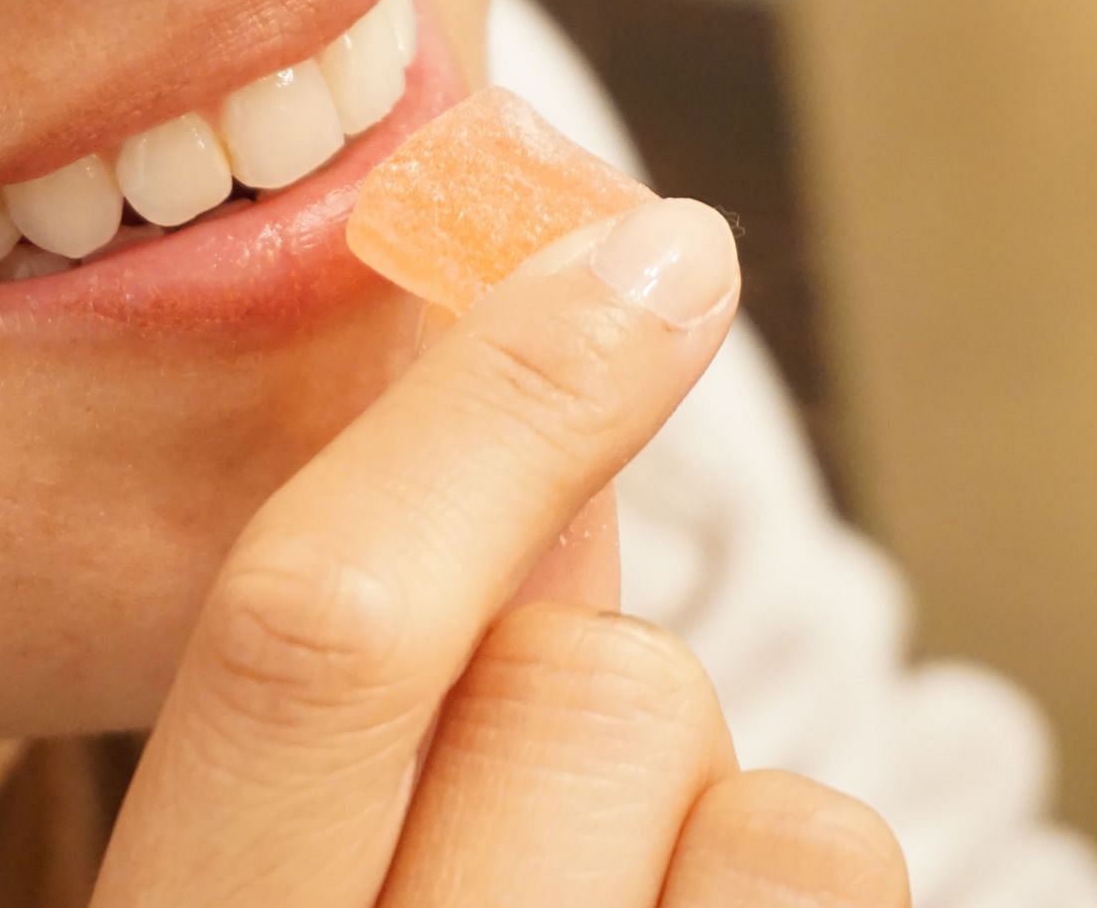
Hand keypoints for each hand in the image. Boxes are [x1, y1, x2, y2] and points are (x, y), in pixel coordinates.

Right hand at [93, 198, 908, 906]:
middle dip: (583, 676)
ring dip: (694, 812)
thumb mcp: (265, 877)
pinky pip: (831, 876)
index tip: (645, 251)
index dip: (486, 406)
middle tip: (524, 792)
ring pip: (758, 796)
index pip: (316, 639)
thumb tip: (539, 427)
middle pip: (585, 685)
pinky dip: (779, 896)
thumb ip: (372, 678)